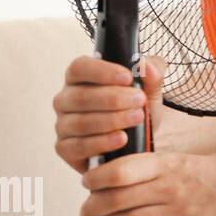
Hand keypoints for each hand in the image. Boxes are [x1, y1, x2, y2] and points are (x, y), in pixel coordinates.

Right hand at [53, 54, 167, 173]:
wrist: (140, 141)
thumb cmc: (136, 108)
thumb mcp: (150, 88)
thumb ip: (152, 72)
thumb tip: (146, 66)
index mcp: (80, 78)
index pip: (79, 68)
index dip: (102, 71)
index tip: (128, 77)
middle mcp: (66, 100)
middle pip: (80, 96)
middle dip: (113, 98)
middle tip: (140, 100)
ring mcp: (63, 125)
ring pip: (80, 122)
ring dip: (112, 120)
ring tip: (137, 118)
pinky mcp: (66, 149)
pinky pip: (78, 146)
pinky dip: (102, 142)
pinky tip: (122, 138)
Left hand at [78, 148, 215, 215]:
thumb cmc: (209, 173)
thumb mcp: (177, 160)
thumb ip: (147, 169)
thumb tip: (108, 181)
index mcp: (166, 165)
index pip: (120, 171)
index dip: (96, 179)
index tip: (87, 185)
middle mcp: (171, 187)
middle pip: (118, 200)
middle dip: (92, 210)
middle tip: (85, 215)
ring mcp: (181, 212)